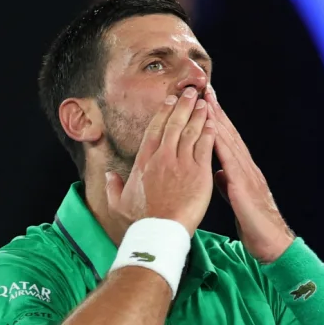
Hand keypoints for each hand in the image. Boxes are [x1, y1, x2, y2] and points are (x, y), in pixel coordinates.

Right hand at [106, 87, 216, 235]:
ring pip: (191, 132)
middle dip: (183, 106)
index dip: (163, 113)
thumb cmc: (140, 221)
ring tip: (204, 102)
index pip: (154, 130)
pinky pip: (205, 146)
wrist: (160, 232)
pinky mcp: (199, 173)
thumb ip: (113, 187)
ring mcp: (182, 163)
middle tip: (191, 92)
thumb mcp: (118, 203)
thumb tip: (110, 176)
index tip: (169, 101)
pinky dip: (209, 132)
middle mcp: (163, 158)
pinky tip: (213, 122)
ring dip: (198, 114)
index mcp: (144, 162)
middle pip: (174, 125)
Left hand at [203, 87, 294, 262]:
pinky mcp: (244, 188)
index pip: (226, 139)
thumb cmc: (255, 224)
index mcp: (242, 171)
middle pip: (229, 134)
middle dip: (216, 111)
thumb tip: (216, 172)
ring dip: (218, 122)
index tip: (205, 100)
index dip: (215, 119)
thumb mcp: (235, 199)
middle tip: (205, 88)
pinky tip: (212, 134)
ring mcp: (247, 176)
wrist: (272, 243)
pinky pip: (230, 164)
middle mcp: (246, 168)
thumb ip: (226, 183)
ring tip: (207, 102)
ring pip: (230, 143)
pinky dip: (221, 147)